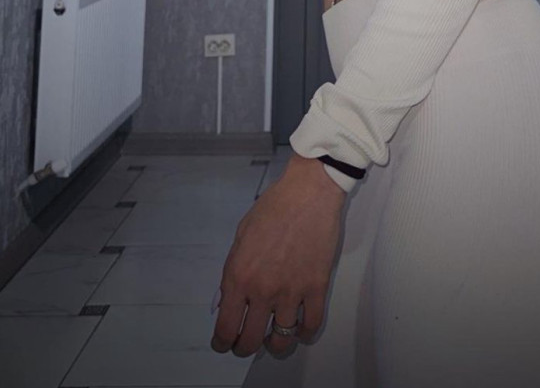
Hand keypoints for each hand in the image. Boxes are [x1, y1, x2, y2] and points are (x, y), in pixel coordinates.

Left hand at [210, 156, 344, 357]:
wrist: (308, 192)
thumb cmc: (273, 207)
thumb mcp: (241, 237)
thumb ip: (233, 271)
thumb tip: (229, 300)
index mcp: (238, 276)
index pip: (226, 328)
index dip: (223, 342)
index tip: (225, 343)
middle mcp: (262, 290)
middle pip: (251, 341)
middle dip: (245, 347)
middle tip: (247, 342)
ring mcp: (291, 291)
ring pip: (281, 339)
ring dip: (275, 343)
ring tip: (275, 337)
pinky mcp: (316, 286)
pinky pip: (311, 324)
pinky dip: (304, 333)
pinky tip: (300, 328)